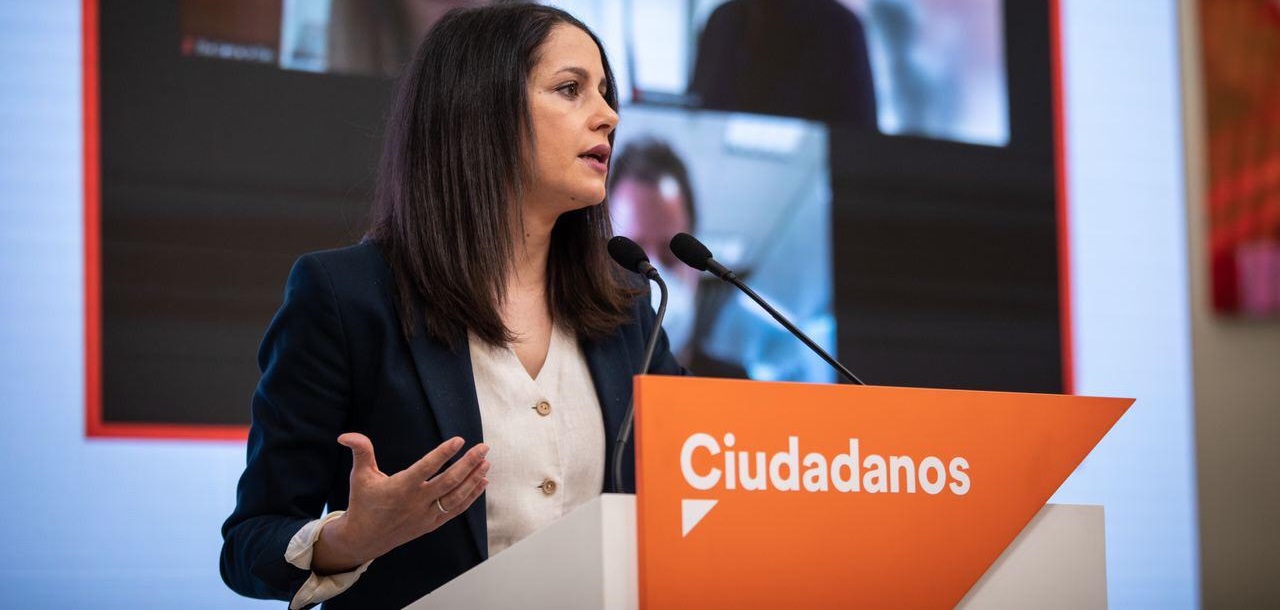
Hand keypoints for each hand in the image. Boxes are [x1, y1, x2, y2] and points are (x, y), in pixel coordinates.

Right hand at [312, 433, 489, 573]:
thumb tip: (345, 435)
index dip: (444, 453)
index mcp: (401, 488)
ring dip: (473, 479)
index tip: (459, 440)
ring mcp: (426, 515)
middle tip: (484, 447)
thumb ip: (360, 452)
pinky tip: (482, 482)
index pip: (427, 468)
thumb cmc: (363, 503)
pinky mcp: (432, 524)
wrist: (364, 538)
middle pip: (449, 481)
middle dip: (469, 463)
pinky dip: (471, 496)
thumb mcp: (360, 476)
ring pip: (456, 496)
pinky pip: (456, 509)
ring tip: (486, 462)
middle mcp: (417, 502)